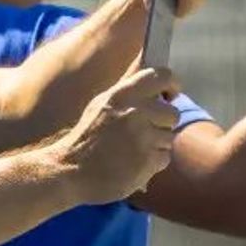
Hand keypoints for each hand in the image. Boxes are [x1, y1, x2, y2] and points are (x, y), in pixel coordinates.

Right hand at [53, 67, 180, 204]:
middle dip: (164, 123)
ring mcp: (143, 137)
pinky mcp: (148, 160)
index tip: (168, 95)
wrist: (72, 170)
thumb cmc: (87, 137)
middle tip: (147, 130)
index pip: (162, 76)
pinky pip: (165, 157)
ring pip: (170, 136)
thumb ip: (126, 95)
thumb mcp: (101, 105)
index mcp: (121, 94)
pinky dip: (154, 161)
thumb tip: (154, 88)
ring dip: (157, 144)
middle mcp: (135, 112)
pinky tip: (135, 162)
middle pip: (173, 112)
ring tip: (135, 148)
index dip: (172, 84)